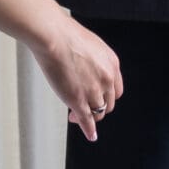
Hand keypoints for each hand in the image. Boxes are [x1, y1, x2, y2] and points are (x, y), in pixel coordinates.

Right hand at [33, 14, 123, 142]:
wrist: (54, 36)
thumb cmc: (65, 34)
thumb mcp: (90, 45)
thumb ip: (92, 59)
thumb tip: (86, 65)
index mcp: (112, 63)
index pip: (115, 89)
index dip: (106, 96)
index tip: (99, 99)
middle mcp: (107, 78)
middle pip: (108, 103)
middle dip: (97, 107)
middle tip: (85, 108)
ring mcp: (93, 91)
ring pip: (97, 113)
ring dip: (87, 117)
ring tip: (75, 116)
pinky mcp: (78, 100)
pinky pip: (87, 120)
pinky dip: (89, 130)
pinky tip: (90, 135)